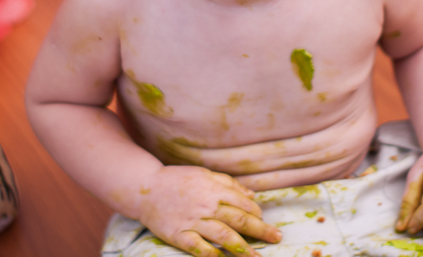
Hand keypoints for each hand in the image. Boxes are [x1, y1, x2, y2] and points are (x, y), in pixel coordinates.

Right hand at [140, 165, 281, 256]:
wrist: (145, 188)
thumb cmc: (178, 180)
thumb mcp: (205, 174)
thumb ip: (229, 184)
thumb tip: (252, 196)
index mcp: (215, 189)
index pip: (244, 204)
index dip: (257, 214)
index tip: (264, 222)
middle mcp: (207, 205)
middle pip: (239, 220)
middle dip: (261, 230)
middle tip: (276, 237)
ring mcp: (193, 221)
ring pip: (224, 236)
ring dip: (243, 248)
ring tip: (257, 256)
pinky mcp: (179, 235)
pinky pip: (199, 247)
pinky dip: (212, 254)